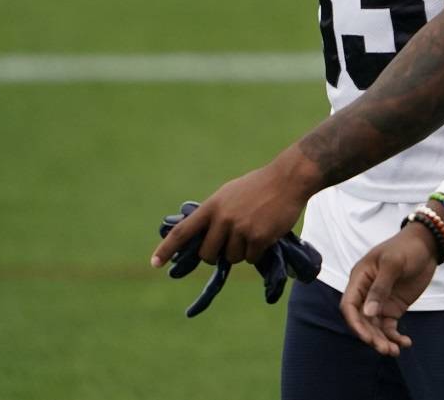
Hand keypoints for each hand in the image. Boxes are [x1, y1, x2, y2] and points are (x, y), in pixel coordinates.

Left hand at [151, 162, 311, 267]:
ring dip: (241, 252)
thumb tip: (200, 234)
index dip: (166, 248)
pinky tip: (265, 236)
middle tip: (229, 246)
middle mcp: (223, 218)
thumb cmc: (259, 185)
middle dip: (216, 255)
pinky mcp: (259, 237)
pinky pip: (251, 258)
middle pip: (208, 253)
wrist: (289, 179)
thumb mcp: (229, 193)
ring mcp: (240, 229)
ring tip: (253, 233)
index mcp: (213, 206)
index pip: (183, 231)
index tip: (154, 264)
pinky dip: (257, 252)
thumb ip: (215, 212)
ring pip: (231, 258)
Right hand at [340, 225, 439, 356]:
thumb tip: (368, 313)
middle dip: (371, 336)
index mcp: (360, 279)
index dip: (355, 323)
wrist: (427, 245)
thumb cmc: (407, 248)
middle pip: (362, 320)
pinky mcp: (393, 307)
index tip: (367, 337)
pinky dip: (395, 336)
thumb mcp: (394, 264)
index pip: (349, 305)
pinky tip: (405, 343)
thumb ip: (380, 288)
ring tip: (395, 351)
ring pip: (375, 327)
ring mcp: (380, 301)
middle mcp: (366, 293)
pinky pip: (389, 326)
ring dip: (383, 340)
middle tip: (385, 349)